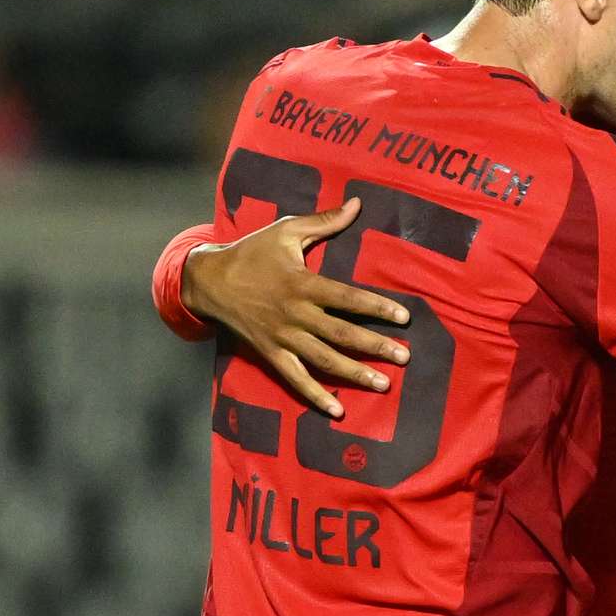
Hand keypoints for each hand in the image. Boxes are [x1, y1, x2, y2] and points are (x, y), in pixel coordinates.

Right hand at [185, 200, 413, 415]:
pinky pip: (295, 379)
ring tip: (383, 385)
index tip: (404, 317)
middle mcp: (295, 314)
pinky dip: (315, 396)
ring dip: (354, 373)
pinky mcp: (271, 353)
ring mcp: (283, 337)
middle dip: (375, 346)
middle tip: (405, 357)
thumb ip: (324, 221)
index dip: (376, 307)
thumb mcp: (286, 230)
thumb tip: (358, 204)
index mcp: (302, 284)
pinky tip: (338, 411)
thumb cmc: (252, 252)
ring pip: (323, 360)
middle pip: (341, 334)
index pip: (347, 298)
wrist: (210, 280)